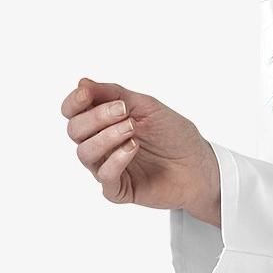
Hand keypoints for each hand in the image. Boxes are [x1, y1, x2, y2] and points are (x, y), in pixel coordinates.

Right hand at [61, 77, 219, 220]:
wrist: (200, 164)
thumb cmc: (174, 134)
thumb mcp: (146, 106)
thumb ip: (114, 94)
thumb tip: (82, 82)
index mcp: (103, 122)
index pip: (72, 112)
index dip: (74, 102)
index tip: (87, 94)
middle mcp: (101, 144)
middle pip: (75, 131)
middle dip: (96, 117)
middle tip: (124, 112)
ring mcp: (108, 167)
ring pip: (84, 153)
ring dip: (106, 137)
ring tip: (132, 130)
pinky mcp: (119, 189)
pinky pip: (105, 177)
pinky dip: (116, 160)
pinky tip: (132, 148)